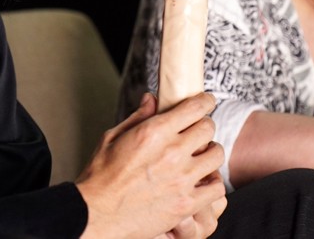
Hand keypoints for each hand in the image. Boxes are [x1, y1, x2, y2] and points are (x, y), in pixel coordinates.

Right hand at [76, 92, 226, 238]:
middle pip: (208, 128)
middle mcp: (172, 152)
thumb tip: (152, 99)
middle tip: (198, 131)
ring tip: (201, 156)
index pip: (195, 107)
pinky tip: (202, 181)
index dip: (205, 101)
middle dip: (204, 126)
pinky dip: (212, 183)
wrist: (96, 214)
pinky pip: (217, 188)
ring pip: (216, 155)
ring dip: (210, 152)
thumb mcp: (113, 138)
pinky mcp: (186, 204)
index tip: (206, 102)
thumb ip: (138, 117)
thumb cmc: (100, 177)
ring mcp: (182, 179)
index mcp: (154, 132)